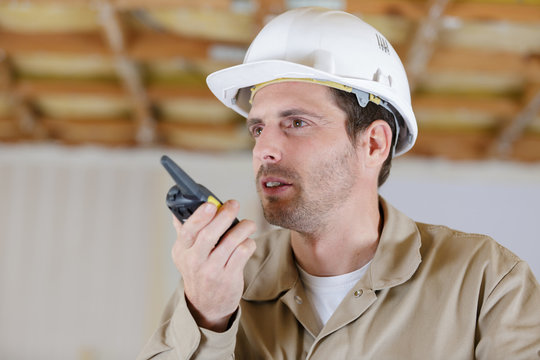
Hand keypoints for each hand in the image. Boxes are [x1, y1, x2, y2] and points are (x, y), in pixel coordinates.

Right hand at [171, 200, 256, 331]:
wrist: (206, 305)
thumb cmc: (197, 273)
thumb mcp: (184, 254)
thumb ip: (183, 232)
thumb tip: (178, 211)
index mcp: (182, 251)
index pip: (188, 231)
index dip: (200, 216)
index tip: (211, 204)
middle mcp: (195, 261)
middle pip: (209, 235)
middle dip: (224, 216)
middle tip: (233, 205)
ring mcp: (212, 271)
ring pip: (231, 242)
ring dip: (243, 228)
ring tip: (248, 224)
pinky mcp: (229, 277)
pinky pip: (243, 253)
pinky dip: (248, 243)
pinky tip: (247, 242)